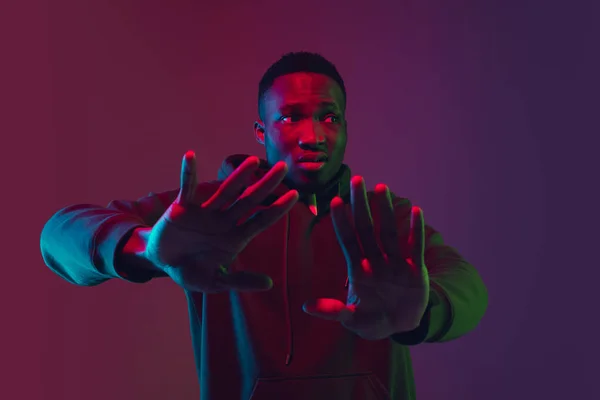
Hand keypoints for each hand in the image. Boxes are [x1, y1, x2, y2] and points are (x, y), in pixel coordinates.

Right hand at [143, 151, 298, 291]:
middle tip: (283, 167)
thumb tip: (269, 284)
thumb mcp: (215, 281)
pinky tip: (191, 156)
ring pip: (225, 190)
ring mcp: (205, 212)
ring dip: (238, 176)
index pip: (261, 220)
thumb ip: (240, 281)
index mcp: (235, 237)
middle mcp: (224, 220)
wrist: (162, 263)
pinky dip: (187, 172)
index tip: (295, 195)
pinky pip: (186, 187)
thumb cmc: (191, 271)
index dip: (277, 208)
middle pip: (249, 199)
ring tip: (252, 161)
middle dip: (266, 184)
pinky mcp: (182, 207)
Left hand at [303, 176, 428, 339]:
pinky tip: (416, 211)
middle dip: (361, 205)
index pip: (348, 240)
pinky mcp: (415, 269)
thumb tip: (306, 307)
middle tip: (356, 180)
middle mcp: (375, 260)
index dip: (342, 221)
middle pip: (367, 228)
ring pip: (389, 231)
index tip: (336, 200)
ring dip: (386, 210)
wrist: (400, 325)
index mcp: (358, 269)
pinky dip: (416, 231)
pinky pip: (415, 246)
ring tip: (382, 188)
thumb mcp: (351, 318)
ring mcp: (395, 262)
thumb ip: (333, 311)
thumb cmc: (371, 319)